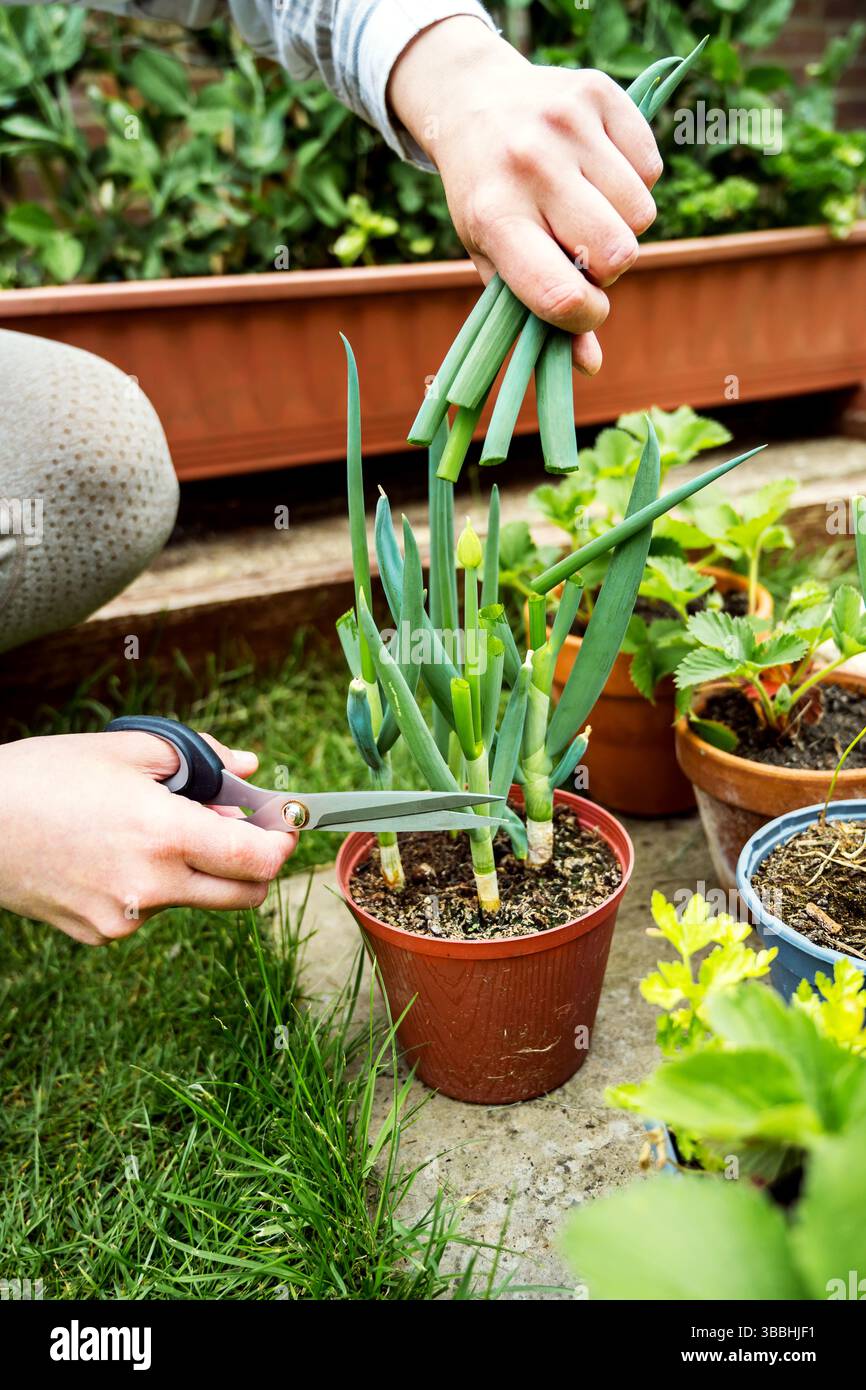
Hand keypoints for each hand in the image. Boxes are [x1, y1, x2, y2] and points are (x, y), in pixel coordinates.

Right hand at [0, 730, 297, 943]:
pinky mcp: (100, 935)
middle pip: (242, 896)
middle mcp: (151, 886)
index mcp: (164, 834)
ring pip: (193, 900)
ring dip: (193, 871)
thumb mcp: (127, 748)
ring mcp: (125, 918)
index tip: (284, 828)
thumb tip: (249, 769)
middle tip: (238, 833)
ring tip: (144, 830)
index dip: (282, 845)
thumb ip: (200, 756)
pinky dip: (150, 885)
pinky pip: (149, 911)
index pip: (257, 862)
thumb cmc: (45, 775)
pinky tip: (109, 855)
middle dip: (254, 867)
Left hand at [389, 18, 661, 374]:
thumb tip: (590, 367)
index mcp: (495, 219)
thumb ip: (538, 317)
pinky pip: (650, 168)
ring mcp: (565, 124)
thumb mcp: (494, 259)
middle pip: (618, 254)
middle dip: (609, 268)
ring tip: (586, 207)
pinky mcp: (598, 93)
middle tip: (580, 250)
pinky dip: (633, 180)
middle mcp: (530, 166)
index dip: (586, 317)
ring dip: (623, 224)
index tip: (583, 309)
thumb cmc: (487, 198)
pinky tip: (597, 170)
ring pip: (642, 214)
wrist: (472, 101)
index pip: (561, 295)